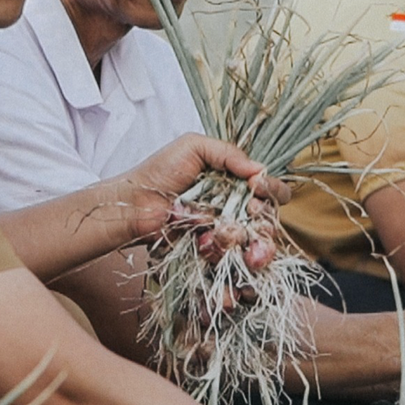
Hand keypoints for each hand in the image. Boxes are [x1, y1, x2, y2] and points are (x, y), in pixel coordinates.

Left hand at [116, 133, 288, 240]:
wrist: (133, 204)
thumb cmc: (159, 172)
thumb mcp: (194, 147)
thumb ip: (229, 153)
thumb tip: (261, 169)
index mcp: (234, 181)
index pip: (268, 188)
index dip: (272, 189)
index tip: (258, 187)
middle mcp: (234, 207)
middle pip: (267, 219)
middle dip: (265, 218)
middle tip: (252, 213)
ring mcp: (223, 231)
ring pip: (254, 243)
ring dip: (252, 241)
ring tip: (231, 234)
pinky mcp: (211, 250)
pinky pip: (230, 257)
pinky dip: (222, 251)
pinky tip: (206, 242)